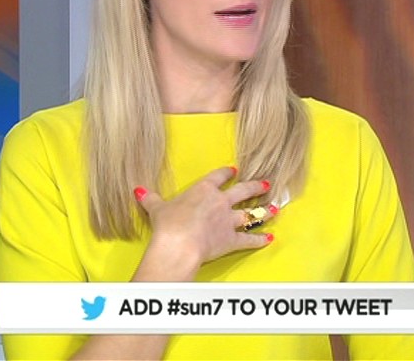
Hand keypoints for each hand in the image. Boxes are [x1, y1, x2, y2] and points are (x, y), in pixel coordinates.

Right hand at [135, 167, 275, 267]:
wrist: (180, 243)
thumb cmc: (168, 224)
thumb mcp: (156, 208)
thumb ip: (150, 198)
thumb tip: (138, 190)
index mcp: (203, 190)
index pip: (218, 177)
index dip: (226, 173)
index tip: (233, 170)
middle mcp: (220, 202)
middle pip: (242, 191)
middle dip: (254, 187)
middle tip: (266, 183)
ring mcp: (228, 220)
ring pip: (251, 213)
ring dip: (264, 212)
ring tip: (275, 208)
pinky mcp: (232, 239)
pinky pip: (249, 239)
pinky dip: (260, 240)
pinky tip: (269, 239)